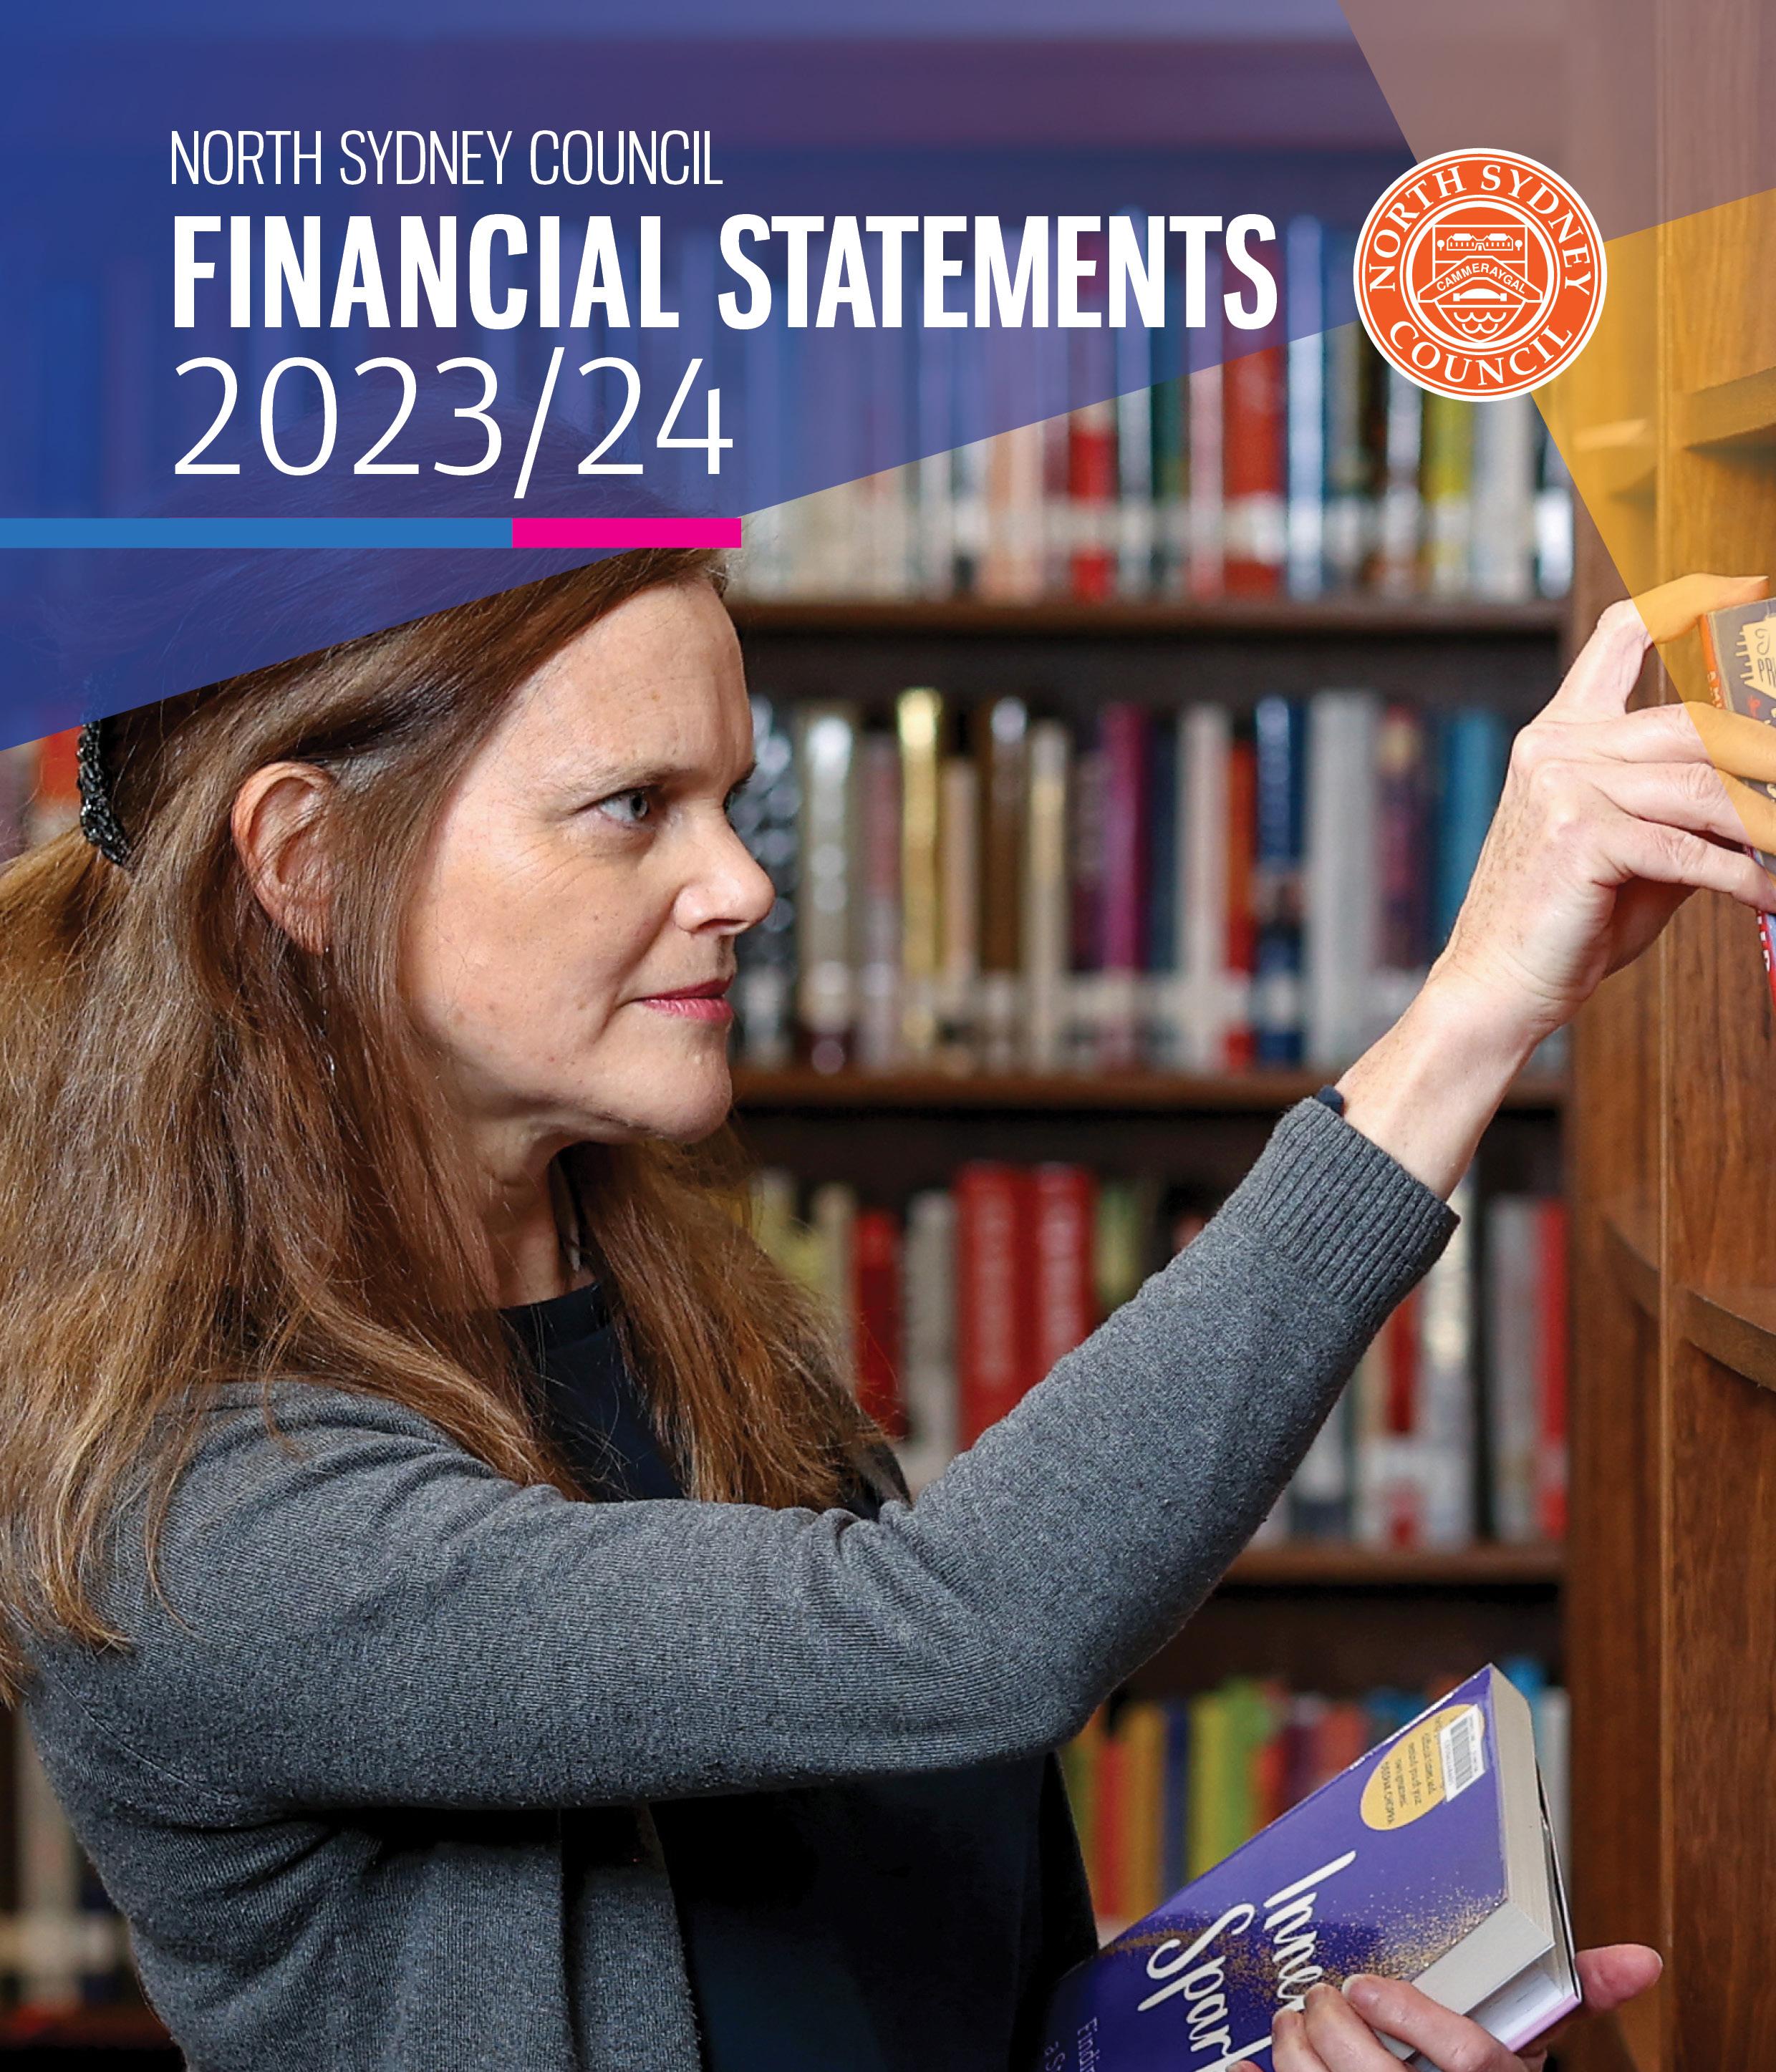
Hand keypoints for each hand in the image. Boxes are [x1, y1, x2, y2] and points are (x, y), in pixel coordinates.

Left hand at [1227, 1942, 1660, 2071]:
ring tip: (1287, 2027)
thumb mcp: (1529, 2052)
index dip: (1415, 2020)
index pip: (1471, 2062)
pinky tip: (1237, 2068)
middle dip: (1332, 2034)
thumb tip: (1646, 1959)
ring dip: (1293, 2060)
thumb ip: (1575, 1998)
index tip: (1367, 1984)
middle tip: (1315, 1997)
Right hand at [1434, 572, 1775, 1050]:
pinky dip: (1743, 876)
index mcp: (1562, 733)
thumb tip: (1764, 790)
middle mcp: (1558, 745)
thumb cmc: (1565, 920)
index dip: (1687, 601)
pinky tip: (1769, 895)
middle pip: (1694, 723)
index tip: (1746, 588)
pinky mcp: (1581, 836)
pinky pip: (1688, 848)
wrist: (1496, 984)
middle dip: (1767, 755)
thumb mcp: (1633, 846)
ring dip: (1767, 824)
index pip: (1622, 635)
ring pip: (1701, 786)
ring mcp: (1564, 786)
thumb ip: (1686, 805)